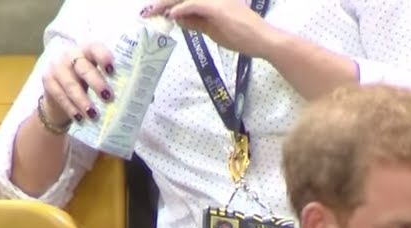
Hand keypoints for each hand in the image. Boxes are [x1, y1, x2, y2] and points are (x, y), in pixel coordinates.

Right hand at [40, 42, 115, 126]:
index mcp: (88, 50)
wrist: (60, 91)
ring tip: (94, 115)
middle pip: (84, 67)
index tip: (112, 70)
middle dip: (96, 83)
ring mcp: (57, 67)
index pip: (95, 48)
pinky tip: (80, 118)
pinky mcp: (48, 81)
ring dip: (83, 101)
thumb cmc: (86, 82)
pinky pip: (60, 96)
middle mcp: (71, 55)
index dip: (104, 57)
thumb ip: (110, 80)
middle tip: (108, 98)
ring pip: (71, 84)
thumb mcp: (97, 76)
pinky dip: (72, 108)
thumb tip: (133, 98)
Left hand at [144, 0, 281, 57]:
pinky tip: (171, 14)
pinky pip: (194, 4)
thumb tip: (176, 17)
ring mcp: (216, 0)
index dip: (170, 2)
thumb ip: (195, 22)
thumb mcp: (213, 30)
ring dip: (167, 3)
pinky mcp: (218, 7)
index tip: (156, 8)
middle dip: (163, 1)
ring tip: (152, 11)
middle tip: (148, 9)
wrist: (263, 40)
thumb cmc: (243, 36)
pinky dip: (181, 9)